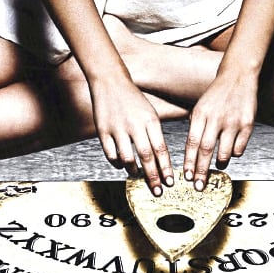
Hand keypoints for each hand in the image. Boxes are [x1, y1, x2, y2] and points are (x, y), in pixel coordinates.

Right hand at [90, 76, 171, 193]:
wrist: (110, 81)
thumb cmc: (132, 100)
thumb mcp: (150, 112)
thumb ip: (155, 134)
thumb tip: (162, 159)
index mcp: (150, 120)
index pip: (161, 149)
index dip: (166, 168)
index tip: (170, 182)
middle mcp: (135, 125)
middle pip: (146, 156)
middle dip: (153, 177)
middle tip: (158, 191)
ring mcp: (117, 128)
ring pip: (127, 159)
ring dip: (134, 171)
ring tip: (137, 175)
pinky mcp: (102, 131)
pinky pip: (110, 154)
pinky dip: (117, 164)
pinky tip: (121, 165)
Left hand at [183, 66, 256, 189]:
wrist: (238, 76)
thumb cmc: (217, 95)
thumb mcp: (200, 107)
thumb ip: (195, 127)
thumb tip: (191, 154)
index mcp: (201, 114)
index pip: (192, 143)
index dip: (189, 162)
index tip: (187, 177)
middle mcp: (216, 118)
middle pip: (206, 150)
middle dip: (201, 171)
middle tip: (199, 186)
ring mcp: (233, 121)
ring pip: (224, 152)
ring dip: (220, 163)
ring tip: (218, 166)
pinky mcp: (248, 124)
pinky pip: (240, 148)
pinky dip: (234, 154)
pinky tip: (231, 150)